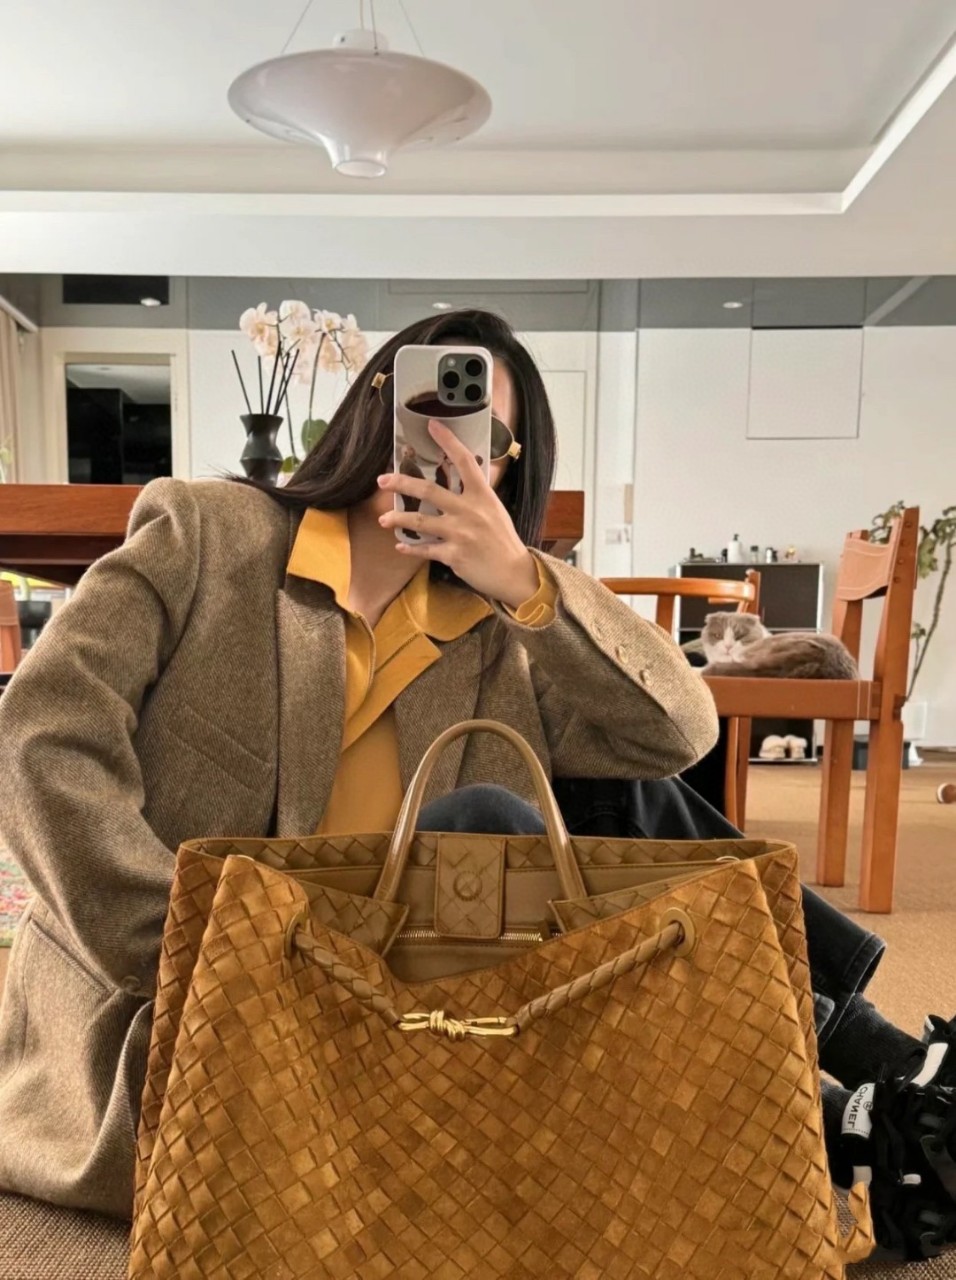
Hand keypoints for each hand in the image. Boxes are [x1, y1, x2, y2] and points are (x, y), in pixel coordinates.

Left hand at [377, 421, 538, 607]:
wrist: (513, 572)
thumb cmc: (503, 540)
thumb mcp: (494, 510)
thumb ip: (475, 495)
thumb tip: (463, 476)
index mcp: (482, 495)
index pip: (464, 461)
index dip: (448, 441)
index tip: (431, 425)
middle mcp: (469, 510)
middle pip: (429, 491)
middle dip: (402, 483)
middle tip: (382, 480)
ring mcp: (460, 533)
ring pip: (420, 522)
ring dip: (397, 519)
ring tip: (383, 519)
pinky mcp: (453, 555)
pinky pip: (424, 550)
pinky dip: (410, 549)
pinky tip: (400, 546)